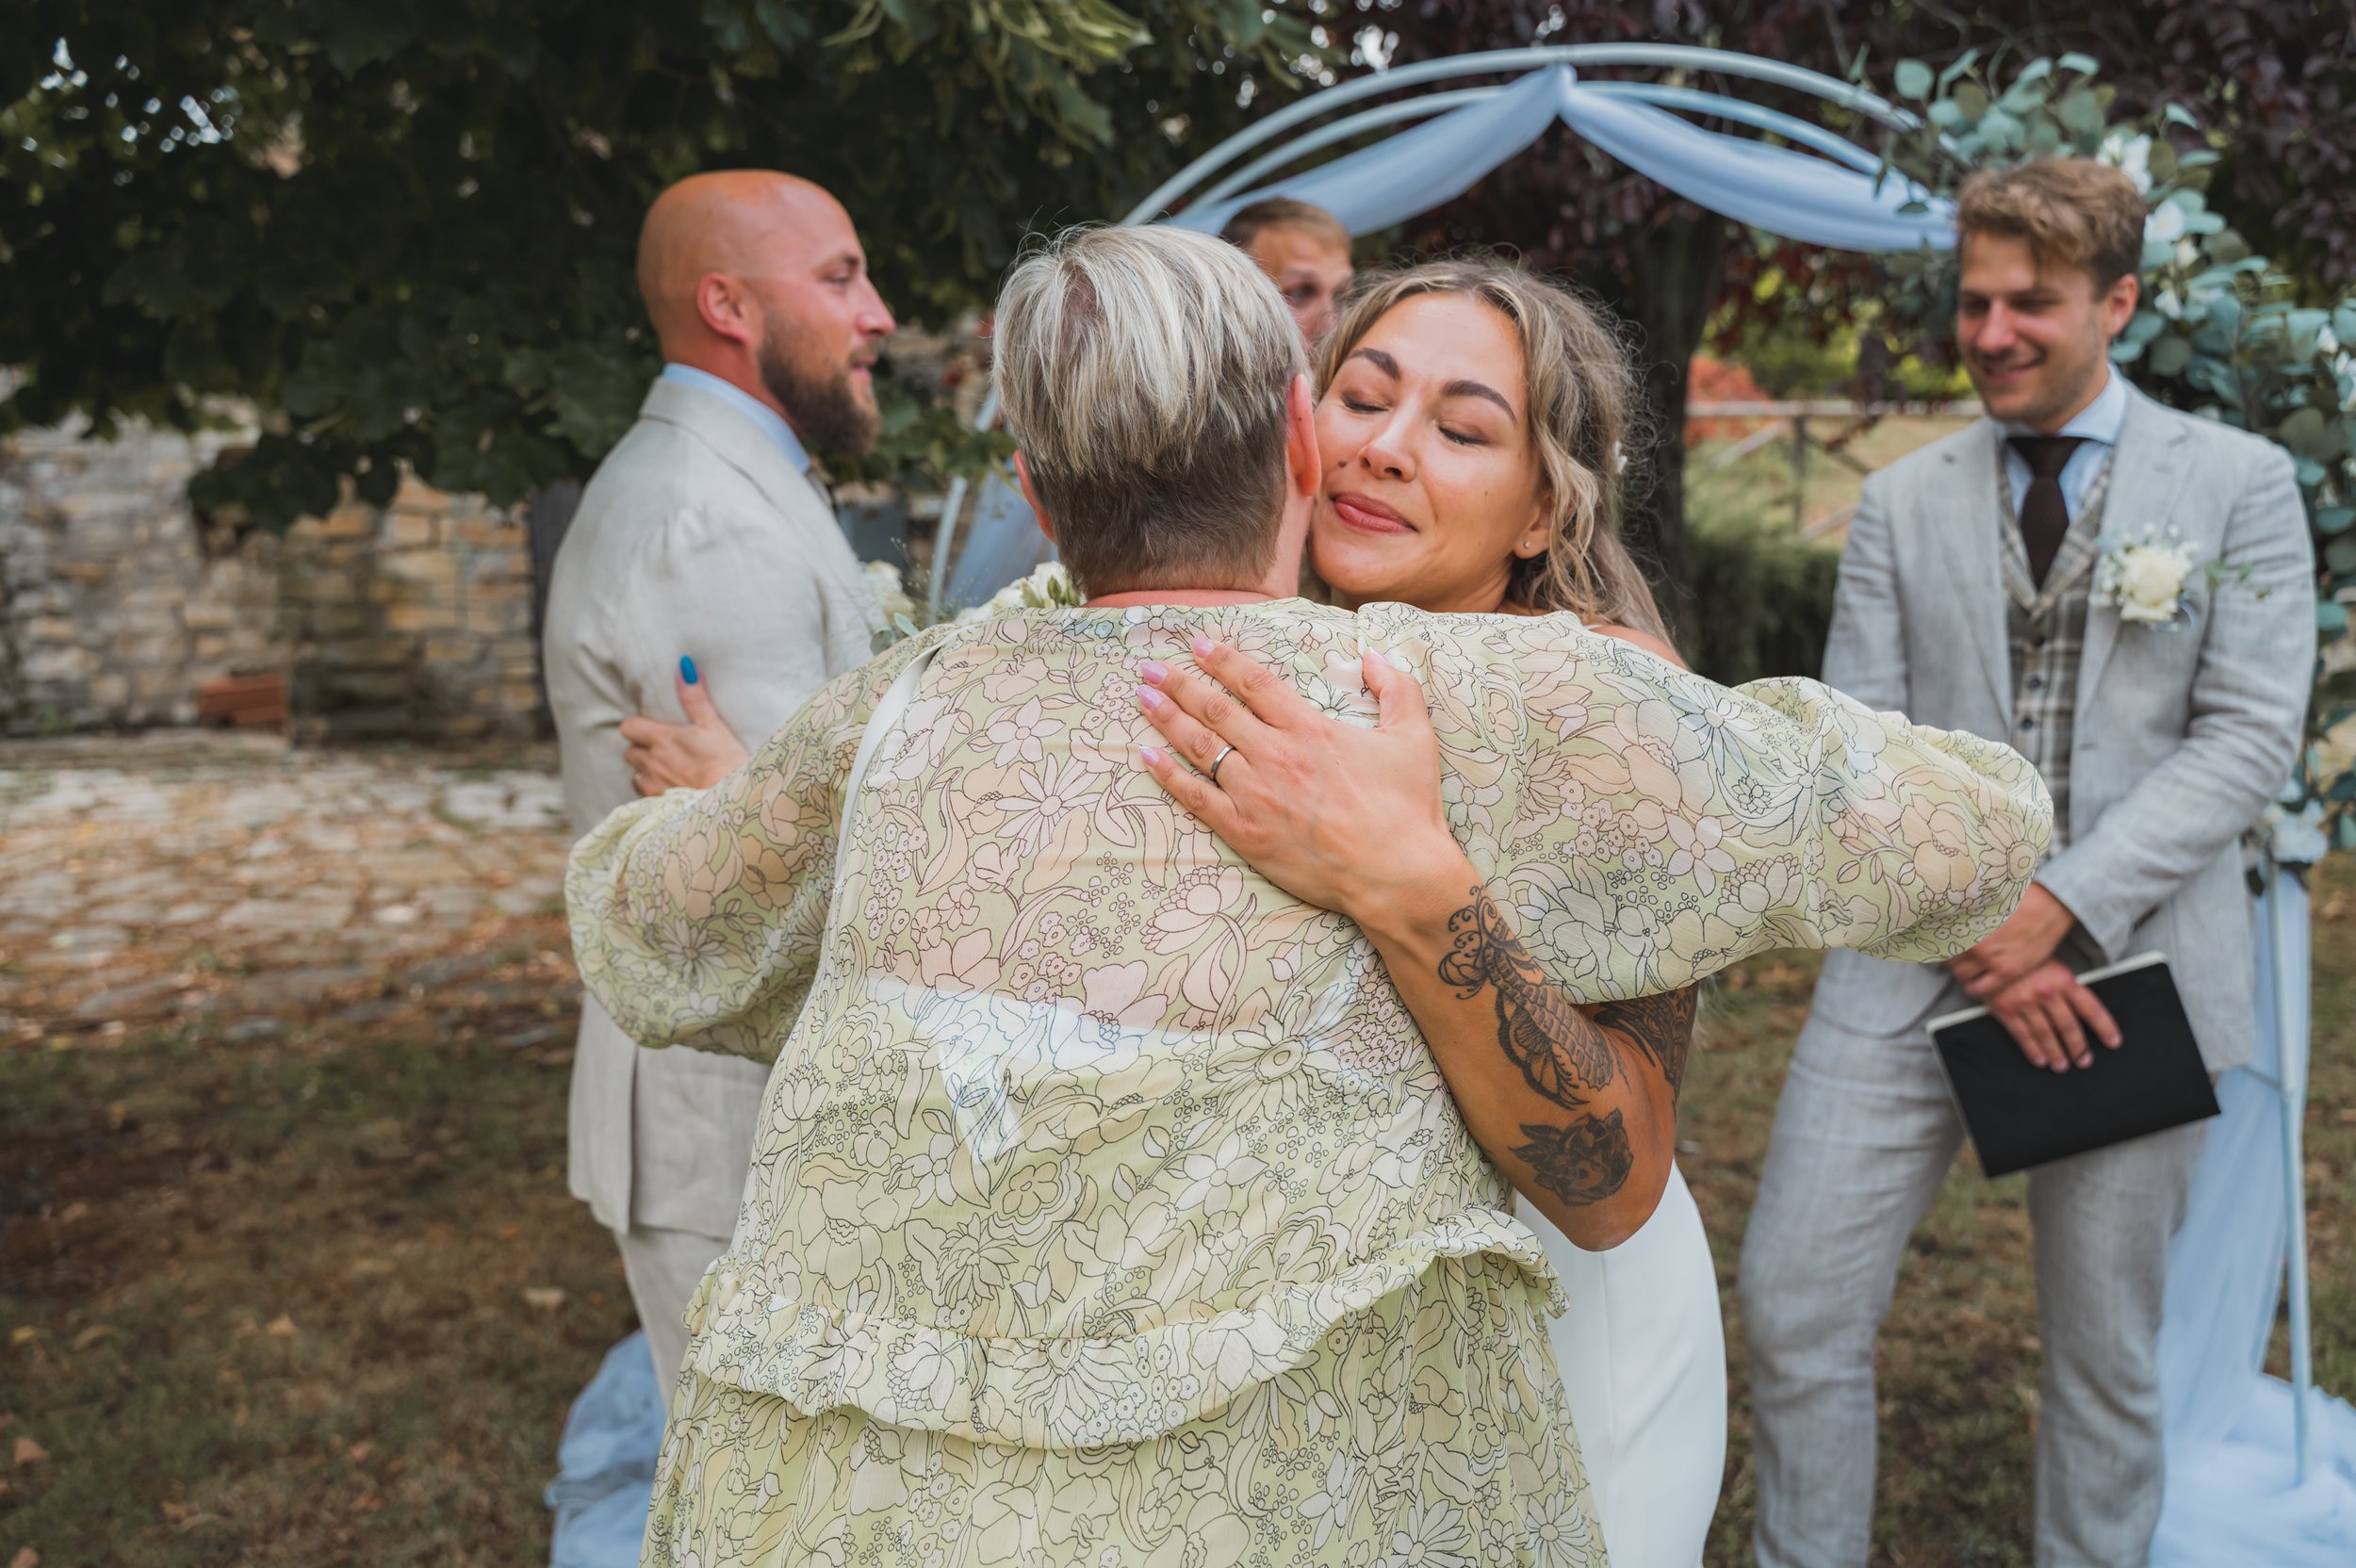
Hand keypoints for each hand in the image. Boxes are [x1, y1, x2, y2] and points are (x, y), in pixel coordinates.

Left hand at [619, 659, 749, 794]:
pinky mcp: (658, 804)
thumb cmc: (725, 762)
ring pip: (635, 774)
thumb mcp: (713, 725)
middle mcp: (651, 762)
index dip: (637, 727)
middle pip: (630, 752)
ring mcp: (653, 785)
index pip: (628, 728)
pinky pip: (644, 795)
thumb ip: (695, 698)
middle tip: (660, 748)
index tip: (651, 728)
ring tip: (664, 769)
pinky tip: (667, 789)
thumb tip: (684, 668)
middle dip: (641, 749)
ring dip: (645, 770)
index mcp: (661, 739)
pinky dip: (651, 790)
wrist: (730, 801)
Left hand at [1131, 637, 1470, 925]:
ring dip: (1167, 719)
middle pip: (1216, 709)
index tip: (1197, 643)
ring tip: (1141, 698)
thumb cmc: (1407, 809)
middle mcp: (1275, 756)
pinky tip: (1146, 757)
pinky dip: (1168, 775)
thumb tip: (1373, 656)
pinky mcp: (1245, 832)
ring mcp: (1255, 795)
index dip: (1223, 659)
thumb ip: (1397, 689)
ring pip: (1199, 747)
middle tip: (1150, 668)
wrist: (1395, 874)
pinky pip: (1195, 798)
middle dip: (1179, 683)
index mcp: (1310, 730)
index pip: (1254, 682)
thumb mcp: (1415, 737)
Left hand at [1949, 882, 2077, 1000]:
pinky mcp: (2008, 970)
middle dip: (1948, 961)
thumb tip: (1952, 913)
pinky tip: (1972, 987)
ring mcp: (1991, 958)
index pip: (1941, 940)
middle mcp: (1976, 942)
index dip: (1939, 944)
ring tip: (1962, 972)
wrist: (2050, 905)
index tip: (1937, 946)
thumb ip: (1969, 911)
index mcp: (1969, 923)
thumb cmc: (2020, 898)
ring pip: (1962, 974)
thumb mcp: (1986, 899)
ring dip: (1959, 974)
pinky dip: (1974, 989)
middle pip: (1949, 959)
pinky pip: (1982, 987)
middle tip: (1951, 960)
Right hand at [1983, 959, 2121, 1071]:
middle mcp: (2047, 992)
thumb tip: (2084, 1010)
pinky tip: (2040, 1059)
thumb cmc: (2022, 958)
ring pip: (2046, 1034)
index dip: (2104, 1027)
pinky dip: (2033, 1050)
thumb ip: (2066, 986)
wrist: (1990, 953)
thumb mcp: (2051, 964)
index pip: (2091, 1008)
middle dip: (2078, 1048)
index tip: (2113, 1041)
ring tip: (2061, 1065)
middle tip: (2084, 1060)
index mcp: (2063, 979)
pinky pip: (2022, 1035)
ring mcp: (2025, 1002)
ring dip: (2056, 1053)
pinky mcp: (2006, 1009)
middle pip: (2068, 1027)